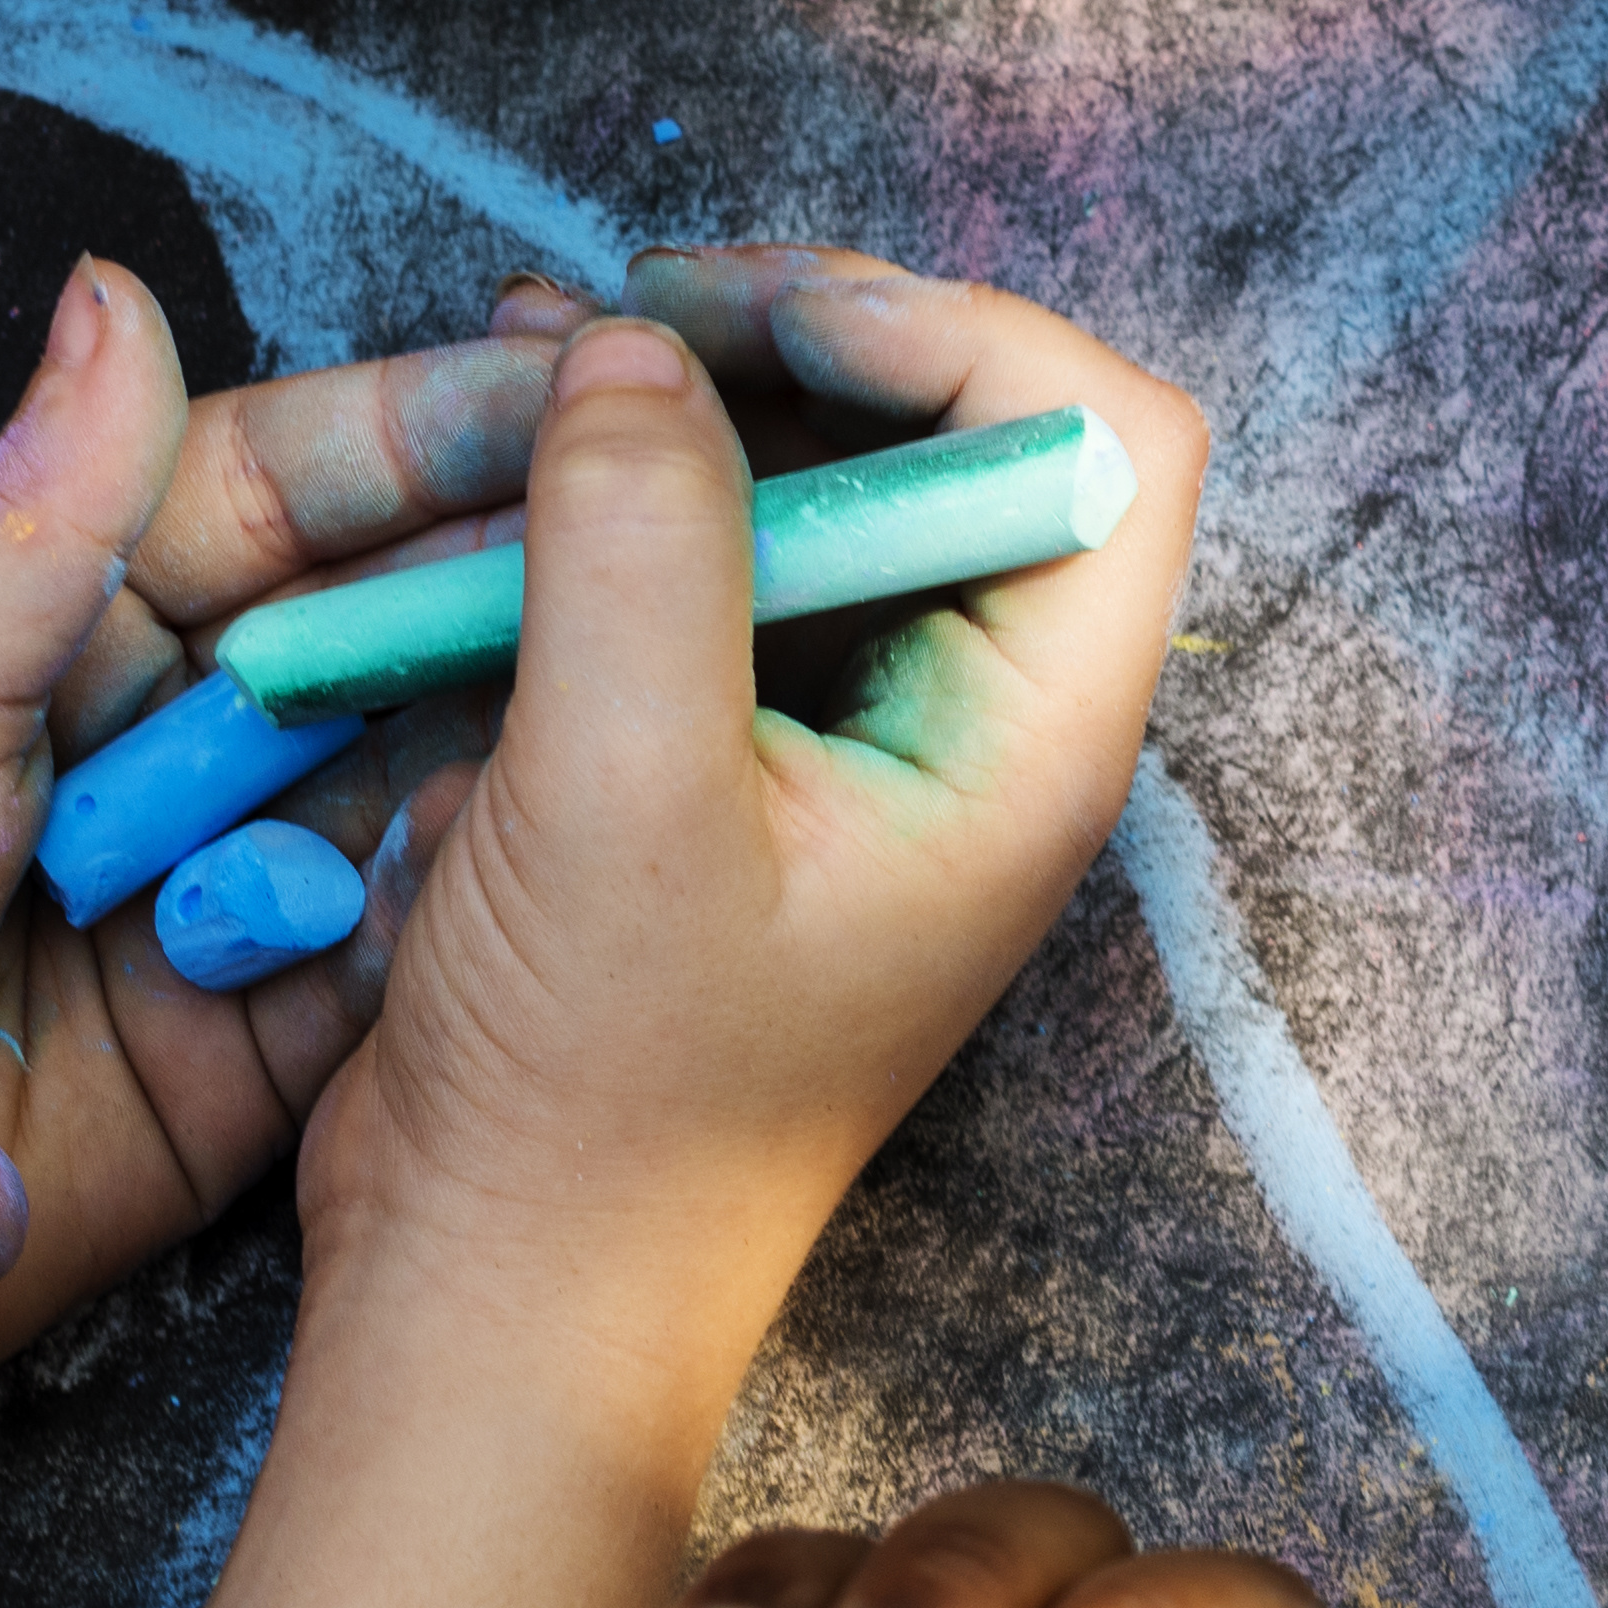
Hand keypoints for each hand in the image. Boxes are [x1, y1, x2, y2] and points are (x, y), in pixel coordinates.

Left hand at [0, 254, 591, 1346]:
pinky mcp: (263, 1043)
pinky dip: (480, 919)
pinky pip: (410, 958)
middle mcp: (161, 735)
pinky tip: (567, 870)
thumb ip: (26, 521)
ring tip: (660, 691)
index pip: (280, 488)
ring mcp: (225, 887)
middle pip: (379, 625)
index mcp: (52, 614)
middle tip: (694, 534)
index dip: (430, 436)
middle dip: (519, 578)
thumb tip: (110, 292)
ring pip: (421, 782)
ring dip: (521, 742)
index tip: (586, 383)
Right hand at [313, 252, 1206, 1378]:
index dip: (957, 334)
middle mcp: (974, 727)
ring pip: (822, 492)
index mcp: (1032, 743)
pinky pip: (715, 577)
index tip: (765, 315)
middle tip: (626, 314)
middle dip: (801, 344)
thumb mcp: (612, 789)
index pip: (1106, 441)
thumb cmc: (596, 1099)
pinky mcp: (735, 767)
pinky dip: (621, 501)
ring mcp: (854, 747)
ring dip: (690, 406)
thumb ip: (646, 544)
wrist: (501, 1293)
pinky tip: (502, 456)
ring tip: (536, 350)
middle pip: (960, 437)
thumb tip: (641, 343)